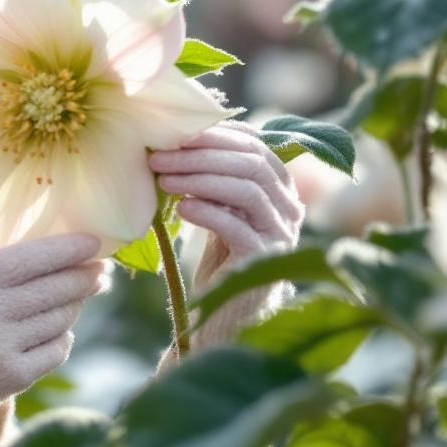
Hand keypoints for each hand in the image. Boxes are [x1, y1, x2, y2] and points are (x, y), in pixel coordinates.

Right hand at [0, 233, 110, 446]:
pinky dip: (62, 338)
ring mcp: (3, 347)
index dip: (68, 248)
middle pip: (56, 287)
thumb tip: (36, 243)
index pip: (32, 257)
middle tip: (99, 271)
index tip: (93, 242)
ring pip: (62, 318)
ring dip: (73, 306)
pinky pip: (58, 349)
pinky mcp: (14, 376)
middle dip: (85, 276)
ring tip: (73, 299)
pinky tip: (55, 332)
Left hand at [147, 120, 304, 344]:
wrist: (227, 314)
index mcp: (280, 188)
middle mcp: (289, 207)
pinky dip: (207, 212)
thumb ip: (213, 178)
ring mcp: (281, 234)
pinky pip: (238, 227)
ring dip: (199, 180)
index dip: (216, 135)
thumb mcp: (219, 210)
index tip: (175, 132)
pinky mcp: (265, 260)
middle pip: (251, 163)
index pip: (254, 146)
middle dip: (201, 155)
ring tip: (163, 180)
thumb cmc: (221, 257)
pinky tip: (180, 210)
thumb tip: (176, 138)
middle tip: (158, 156)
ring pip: (247, 190)